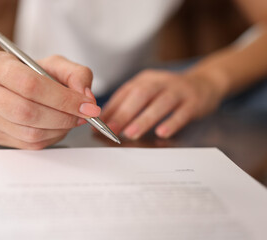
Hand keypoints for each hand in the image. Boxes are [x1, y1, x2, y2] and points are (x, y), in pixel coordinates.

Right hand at [0, 53, 99, 148]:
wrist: (6, 84)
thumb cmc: (30, 72)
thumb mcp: (55, 64)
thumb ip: (76, 74)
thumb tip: (85, 97)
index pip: (31, 85)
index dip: (63, 98)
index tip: (87, 105)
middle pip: (28, 112)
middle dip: (63, 117)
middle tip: (83, 115)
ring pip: (29, 132)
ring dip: (59, 129)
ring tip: (71, 119)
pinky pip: (29, 144)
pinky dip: (51, 137)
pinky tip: (57, 127)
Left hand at [100, 69, 223, 138]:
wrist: (205, 83)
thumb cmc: (169, 92)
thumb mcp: (148, 92)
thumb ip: (128, 103)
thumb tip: (105, 120)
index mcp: (145, 79)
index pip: (124, 93)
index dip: (110, 108)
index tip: (98, 124)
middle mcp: (160, 82)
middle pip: (140, 95)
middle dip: (124, 113)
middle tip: (111, 129)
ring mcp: (178, 91)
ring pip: (160, 103)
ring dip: (144, 119)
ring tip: (130, 134)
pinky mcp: (194, 101)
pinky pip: (183, 113)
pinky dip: (172, 123)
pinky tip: (162, 133)